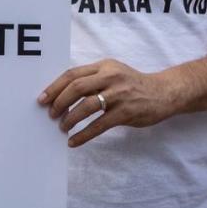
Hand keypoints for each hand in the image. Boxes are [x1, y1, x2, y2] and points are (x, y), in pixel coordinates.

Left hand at [38, 58, 176, 146]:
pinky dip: (83, 135)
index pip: (73, 74)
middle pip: (76, 88)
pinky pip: (99, 125)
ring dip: (69, 118)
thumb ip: (92, 79)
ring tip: (62, 127)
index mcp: (104, 66)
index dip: (54, 87)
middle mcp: (111, 77)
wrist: (164, 92)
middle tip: (51, 115)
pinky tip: (74, 141)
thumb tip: (61, 93)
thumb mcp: (113, 73)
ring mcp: (119, 94)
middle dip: (59, 102)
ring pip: (86, 106)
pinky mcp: (126, 112)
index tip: (42, 99)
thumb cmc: (133, 84)